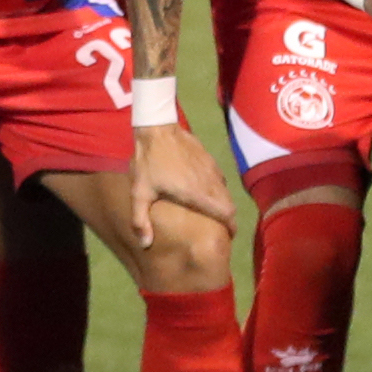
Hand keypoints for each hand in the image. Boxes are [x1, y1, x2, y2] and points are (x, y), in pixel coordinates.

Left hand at [129, 121, 236, 250]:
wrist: (157, 128)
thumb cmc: (149, 162)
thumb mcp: (140, 192)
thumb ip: (141, 220)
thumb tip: (144, 244)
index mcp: (198, 194)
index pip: (227, 213)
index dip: (231, 226)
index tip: (227, 235)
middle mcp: (210, 182)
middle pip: (229, 204)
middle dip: (228, 218)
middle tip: (219, 227)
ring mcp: (211, 168)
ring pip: (225, 190)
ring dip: (222, 202)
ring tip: (210, 210)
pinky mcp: (209, 158)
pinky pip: (219, 177)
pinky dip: (216, 187)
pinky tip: (203, 188)